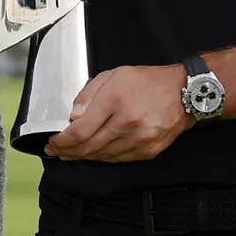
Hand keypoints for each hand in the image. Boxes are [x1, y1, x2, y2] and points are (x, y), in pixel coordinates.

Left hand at [43, 65, 192, 162]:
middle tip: (58, 151)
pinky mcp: (148, 151)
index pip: (79, 132)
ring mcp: (138, 140)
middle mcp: (126, 123)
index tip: (52, 143)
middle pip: (88, 148)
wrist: (183, 92)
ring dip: (84, 157)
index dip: (61, 142)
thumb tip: (73, 117)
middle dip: (68, 152)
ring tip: (73, 153)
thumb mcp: (113, 75)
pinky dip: (103, 158)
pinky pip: (118, 160)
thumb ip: (88, 95)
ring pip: (102, 157)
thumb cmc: (148, 81)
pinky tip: (95, 153)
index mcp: (114, 101)